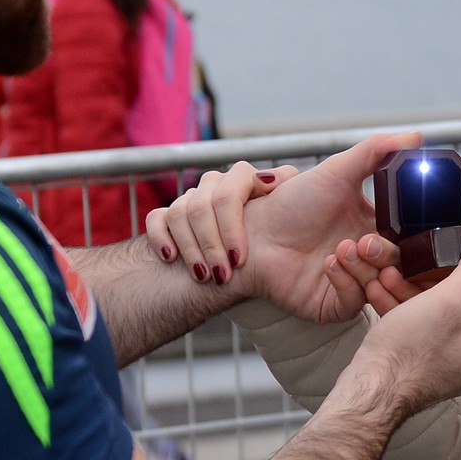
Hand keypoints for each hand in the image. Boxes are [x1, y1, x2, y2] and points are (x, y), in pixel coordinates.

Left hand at [146, 132, 420, 322]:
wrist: (254, 232)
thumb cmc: (292, 202)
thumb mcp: (337, 170)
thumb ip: (377, 151)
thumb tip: (416, 135)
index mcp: (375, 226)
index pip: (409, 238)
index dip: (413, 237)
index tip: (409, 227)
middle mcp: (368, 256)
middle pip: (399, 264)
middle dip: (385, 253)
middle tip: (364, 241)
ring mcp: (353, 281)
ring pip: (380, 284)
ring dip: (365, 267)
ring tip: (341, 250)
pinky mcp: (335, 303)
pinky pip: (355, 301)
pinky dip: (347, 282)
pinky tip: (328, 264)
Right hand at [146, 162, 295, 283]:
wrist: (264, 280)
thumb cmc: (287, 252)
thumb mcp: (303, 216)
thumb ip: (302, 183)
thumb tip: (270, 179)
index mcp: (250, 181)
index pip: (233, 183)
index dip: (231, 222)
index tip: (239, 256)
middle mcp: (222, 186)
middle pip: (203, 202)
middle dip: (211, 242)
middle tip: (223, 274)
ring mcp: (196, 201)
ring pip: (179, 211)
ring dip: (190, 248)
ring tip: (203, 276)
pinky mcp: (171, 220)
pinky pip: (157, 218)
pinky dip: (161, 237)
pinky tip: (170, 258)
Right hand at [335, 234, 460, 421]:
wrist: (368, 393)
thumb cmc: (410, 351)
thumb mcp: (447, 300)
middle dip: (440, 281)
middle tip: (425, 262)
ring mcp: (439, 366)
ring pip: (434, 318)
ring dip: (412, 292)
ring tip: (391, 272)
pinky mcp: (413, 367)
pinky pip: (413, 330)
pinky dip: (399, 309)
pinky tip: (378, 291)